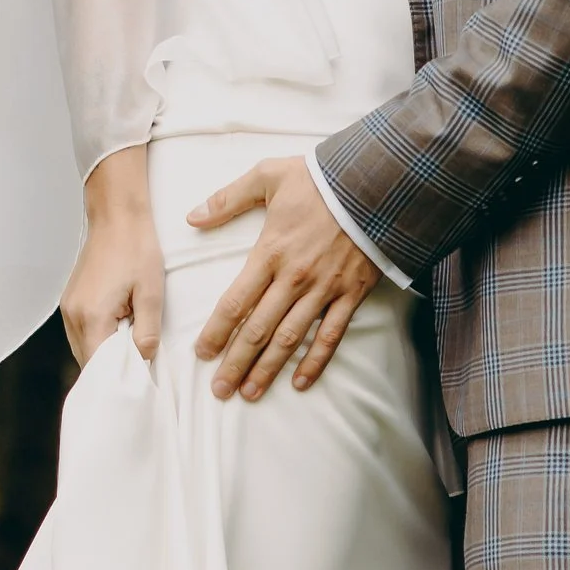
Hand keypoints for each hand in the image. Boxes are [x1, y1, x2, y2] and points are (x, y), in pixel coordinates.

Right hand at [63, 145, 163, 366]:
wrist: (117, 216)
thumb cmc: (136, 249)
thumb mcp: (152, 292)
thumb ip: (147, 332)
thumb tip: (143, 361)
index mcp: (92, 316)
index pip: (99, 368)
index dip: (119, 382)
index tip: (138, 388)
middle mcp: (73, 316)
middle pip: (89, 363)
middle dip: (112, 372)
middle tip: (139, 374)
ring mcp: (68, 308)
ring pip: (84, 349)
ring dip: (105, 357)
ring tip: (131, 354)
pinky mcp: (70, 301)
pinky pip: (81, 334)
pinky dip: (98, 341)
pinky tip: (118, 336)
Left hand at [188, 155, 376, 400]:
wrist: (377, 182)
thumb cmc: (320, 178)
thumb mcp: (267, 176)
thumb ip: (227, 199)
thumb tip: (192, 217)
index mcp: (270, 252)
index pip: (235, 301)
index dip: (216, 331)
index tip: (201, 354)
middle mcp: (294, 278)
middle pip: (258, 329)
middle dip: (236, 362)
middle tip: (219, 390)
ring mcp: (324, 289)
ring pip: (290, 339)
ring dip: (268, 369)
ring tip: (249, 393)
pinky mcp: (351, 294)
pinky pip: (331, 335)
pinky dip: (315, 362)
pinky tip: (299, 382)